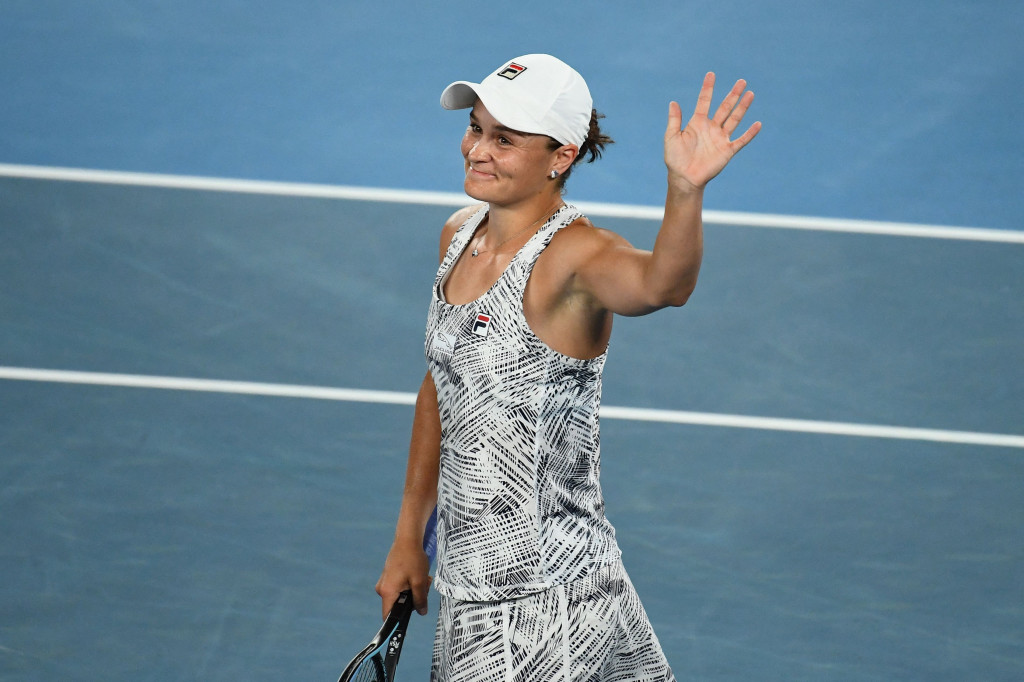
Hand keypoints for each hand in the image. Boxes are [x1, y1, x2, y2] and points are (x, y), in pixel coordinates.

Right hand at [375, 541, 430, 618]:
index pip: (388, 616)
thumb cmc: (413, 559)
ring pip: (401, 595)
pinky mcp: (389, 576)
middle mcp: (382, 588)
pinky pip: (400, 587)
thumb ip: (420, 599)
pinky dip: (410, 583)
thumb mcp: (420, 581)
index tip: (409, 622)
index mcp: (387, 591)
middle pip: (398, 605)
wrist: (407, 538)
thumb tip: (421, 612)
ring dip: (414, 590)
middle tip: (424, 588)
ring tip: (423, 578)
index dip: (398, 621)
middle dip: (413, 600)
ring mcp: (384, 582)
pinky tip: (417, 574)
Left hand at [664, 72, 760, 190]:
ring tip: (750, 94)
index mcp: (697, 123)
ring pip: (734, 119)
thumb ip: (674, 120)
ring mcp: (720, 139)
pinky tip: (758, 124)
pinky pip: (741, 140)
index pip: (704, 101)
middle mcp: (711, 128)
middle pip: (724, 107)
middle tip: (741, 81)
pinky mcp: (727, 151)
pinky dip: (750, 133)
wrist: (684, 178)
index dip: (708, 88)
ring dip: (742, 107)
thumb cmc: (675, 159)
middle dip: (733, 94)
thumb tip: (673, 102)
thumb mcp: (671, 137)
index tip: (711, 74)